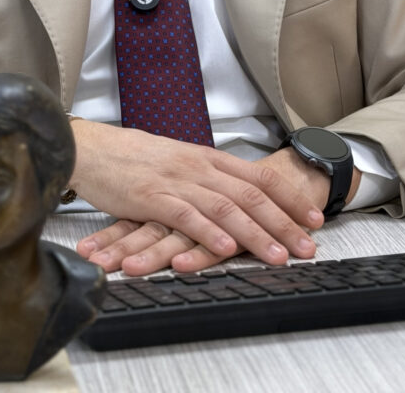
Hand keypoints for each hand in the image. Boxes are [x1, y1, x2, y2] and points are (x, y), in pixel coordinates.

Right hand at [70, 121, 323, 273]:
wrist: (90, 148)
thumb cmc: (130, 158)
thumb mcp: (176, 163)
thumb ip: (204, 178)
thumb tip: (233, 193)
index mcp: (206, 158)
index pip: (259, 176)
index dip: (289, 198)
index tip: (314, 217)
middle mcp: (198, 166)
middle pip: (251, 194)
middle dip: (285, 222)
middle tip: (309, 246)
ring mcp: (176, 180)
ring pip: (226, 207)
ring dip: (256, 233)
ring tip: (278, 255)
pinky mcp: (151, 196)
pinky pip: (186, 215)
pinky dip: (209, 232)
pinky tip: (226, 247)